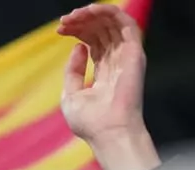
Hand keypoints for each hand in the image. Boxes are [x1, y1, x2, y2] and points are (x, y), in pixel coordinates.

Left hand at [59, 4, 158, 169]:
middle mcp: (117, 61)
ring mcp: (126, 56)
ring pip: (113, 23)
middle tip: (64, 21)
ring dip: (93, 14)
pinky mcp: (134, 52)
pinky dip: (109, 12)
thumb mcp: (71, 95)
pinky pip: (126, 23)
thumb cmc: (90, 122)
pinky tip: (91, 10)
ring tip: (74, 15)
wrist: (108, 132)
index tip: (60, 29)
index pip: (93, 40)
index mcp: (104, 71)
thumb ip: (72, 71)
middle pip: (101, 30)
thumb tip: (78, 47)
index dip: (78, 30)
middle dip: (82, 21)